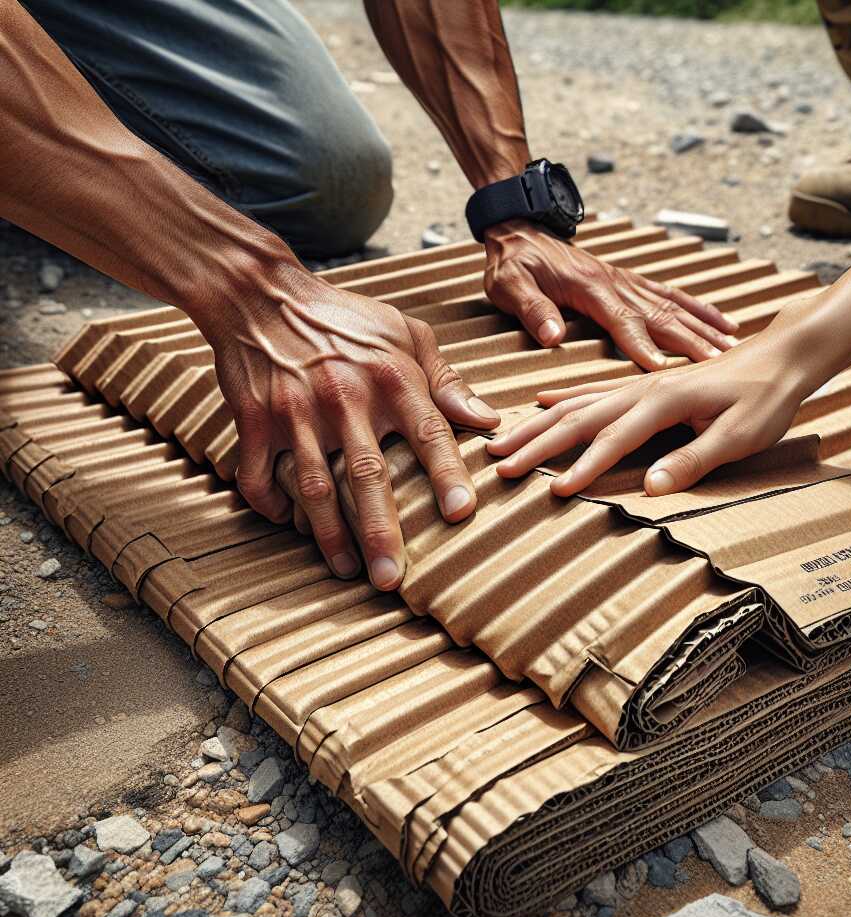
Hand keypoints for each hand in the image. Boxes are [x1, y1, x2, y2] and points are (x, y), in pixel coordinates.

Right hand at [194, 263, 499, 588]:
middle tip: (392, 579)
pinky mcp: (254, 421)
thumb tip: (488, 419)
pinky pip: (260, 475)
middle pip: (366, 476)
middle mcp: (344, 399)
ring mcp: (296, 413)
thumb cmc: (345, 318)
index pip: (428, 433)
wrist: (261, 294)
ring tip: (347, 569)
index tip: (462, 514)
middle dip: (380, 531)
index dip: (447, 474)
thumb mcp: (406, 334)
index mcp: (390, 378)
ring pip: (314, 487)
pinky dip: (272, 506)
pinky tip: (289, 527)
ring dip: (329, 535)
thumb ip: (447, 381)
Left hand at [482, 220, 737, 369]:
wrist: (519, 229)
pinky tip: (724, 323)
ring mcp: (628, 281)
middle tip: (719, 363)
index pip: (622, 320)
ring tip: (733, 346)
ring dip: (705, 326)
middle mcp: (617, 283)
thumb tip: (552, 337)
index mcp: (591, 288)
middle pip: (662, 314)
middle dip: (691, 340)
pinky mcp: (632, 281)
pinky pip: (673, 295)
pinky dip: (701, 309)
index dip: (642, 345)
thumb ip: (533, 310)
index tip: (662, 370)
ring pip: (675, 305)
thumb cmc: (512, 263)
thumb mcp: (510, 286)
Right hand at [486, 300, 820, 495]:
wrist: (782, 356)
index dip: (584, 467)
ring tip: (501, 442)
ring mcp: (639, 385)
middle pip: (577, 418)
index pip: (614, 439)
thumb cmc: (765, 398)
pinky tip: (542, 403)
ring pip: (575, 404)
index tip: (555, 491)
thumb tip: (652, 487)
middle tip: (500, 467)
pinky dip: (562, 399)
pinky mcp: (643, 385)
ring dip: (536, 425)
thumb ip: (693, 460)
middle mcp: (642, 389)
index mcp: (663, 402)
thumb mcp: (740, 436)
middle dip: (536, 444)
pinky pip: (591, 391)